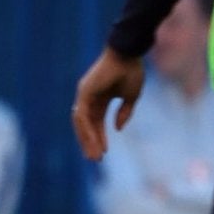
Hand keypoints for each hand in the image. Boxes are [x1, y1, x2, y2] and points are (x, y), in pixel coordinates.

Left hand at [72, 47, 145, 161]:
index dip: (99, 137)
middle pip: (86, 125)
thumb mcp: (131, 97)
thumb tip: (118, 129)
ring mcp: (85, 94)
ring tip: (94, 155)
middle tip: (94, 159)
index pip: (96, 122)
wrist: (129, 55)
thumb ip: (124, 113)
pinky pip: (82, 115)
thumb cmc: (131, 71)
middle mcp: (89, 97)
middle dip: (90, 142)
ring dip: (87, 140)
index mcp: (100, 98)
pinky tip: (94, 141)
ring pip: (82, 123)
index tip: (103, 152)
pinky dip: (87, 129)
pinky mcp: (84, 92)